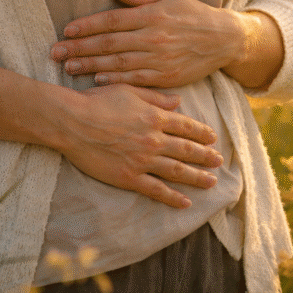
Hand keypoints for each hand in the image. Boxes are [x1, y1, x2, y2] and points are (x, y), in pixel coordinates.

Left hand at [50, 0, 240, 88]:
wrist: (223, 39)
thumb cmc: (193, 13)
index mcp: (151, 15)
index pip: (112, 20)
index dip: (87, 25)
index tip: (66, 29)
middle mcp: (152, 38)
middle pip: (108, 44)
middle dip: (80, 47)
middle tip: (56, 52)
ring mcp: (158, 60)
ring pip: (117, 63)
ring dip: (90, 66)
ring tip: (68, 66)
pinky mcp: (165, 78)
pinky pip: (134, 79)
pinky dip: (114, 80)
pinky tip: (96, 80)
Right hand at [56, 83, 222, 207]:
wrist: (73, 122)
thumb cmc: (98, 101)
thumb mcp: (129, 90)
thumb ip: (156, 97)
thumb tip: (178, 101)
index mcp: (154, 116)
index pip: (185, 126)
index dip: (201, 132)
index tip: (213, 138)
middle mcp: (153, 139)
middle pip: (186, 149)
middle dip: (205, 155)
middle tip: (219, 161)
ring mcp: (142, 160)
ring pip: (176, 171)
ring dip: (196, 177)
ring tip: (212, 181)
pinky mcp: (129, 177)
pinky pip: (156, 190)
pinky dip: (172, 197)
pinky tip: (185, 202)